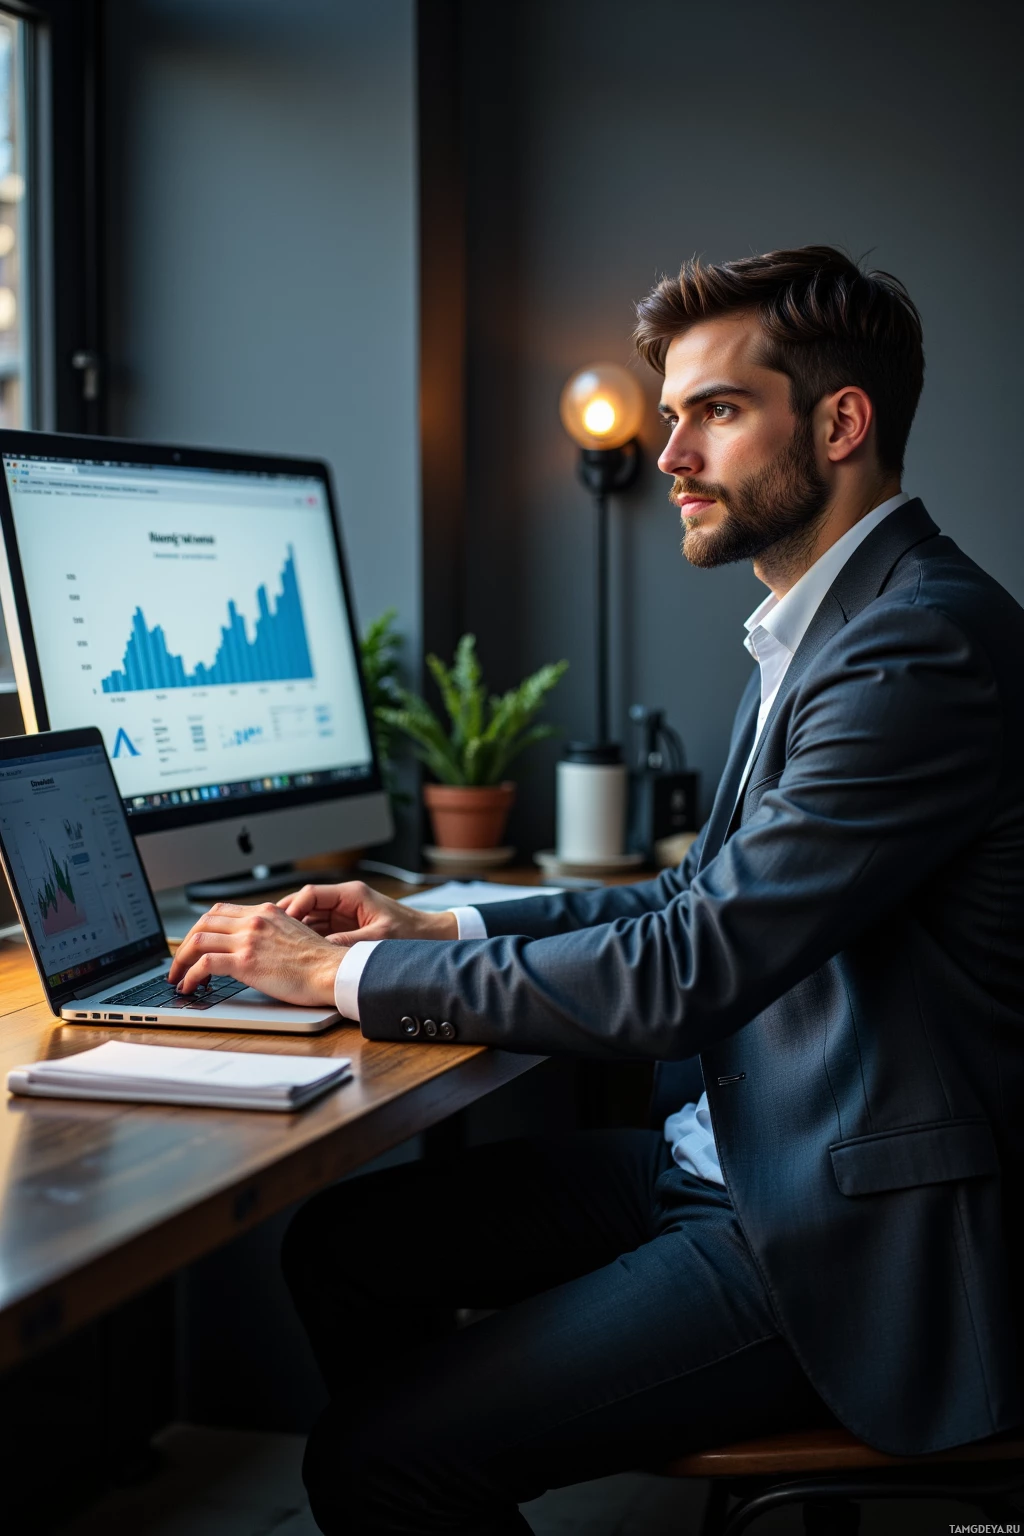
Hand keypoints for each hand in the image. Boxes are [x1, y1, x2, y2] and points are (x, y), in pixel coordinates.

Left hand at [167, 902, 343, 1005]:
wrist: (332, 971)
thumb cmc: (319, 961)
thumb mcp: (292, 933)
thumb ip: (270, 932)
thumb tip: (252, 946)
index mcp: (265, 912)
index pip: (220, 911)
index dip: (201, 928)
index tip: (195, 944)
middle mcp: (254, 921)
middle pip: (203, 923)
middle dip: (185, 944)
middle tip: (180, 962)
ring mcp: (248, 940)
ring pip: (197, 941)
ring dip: (181, 961)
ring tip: (178, 978)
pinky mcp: (245, 962)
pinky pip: (204, 964)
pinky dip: (189, 976)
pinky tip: (189, 987)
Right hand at [276, 880, 457, 947]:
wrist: (431, 936)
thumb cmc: (411, 933)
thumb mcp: (379, 939)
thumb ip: (349, 942)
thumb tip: (322, 950)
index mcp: (352, 895)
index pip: (312, 893)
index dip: (293, 907)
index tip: (282, 924)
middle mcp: (345, 901)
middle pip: (306, 904)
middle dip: (287, 918)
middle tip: (270, 934)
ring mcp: (344, 913)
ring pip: (309, 917)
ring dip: (295, 930)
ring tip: (277, 945)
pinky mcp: (346, 926)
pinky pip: (319, 929)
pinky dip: (307, 938)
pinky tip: (296, 951)